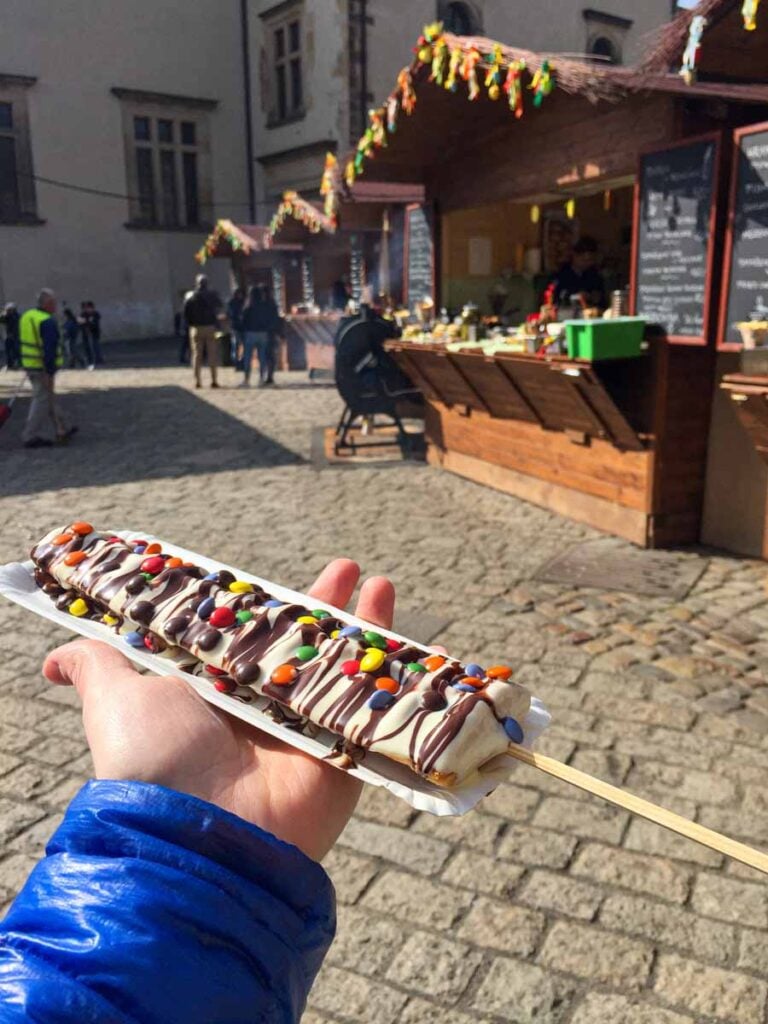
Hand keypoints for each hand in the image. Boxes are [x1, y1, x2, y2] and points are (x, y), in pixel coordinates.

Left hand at [43, 560, 394, 860]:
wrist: (197, 831)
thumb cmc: (150, 760)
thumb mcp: (115, 699)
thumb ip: (96, 667)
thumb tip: (52, 660)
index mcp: (218, 693)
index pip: (252, 637)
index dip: (269, 603)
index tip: (281, 576)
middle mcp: (263, 712)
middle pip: (305, 647)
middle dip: (328, 607)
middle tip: (348, 569)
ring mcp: (306, 734)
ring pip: (344, 670)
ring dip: (367, 626)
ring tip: (381, 585)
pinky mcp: (342, 756)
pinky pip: (376, 709)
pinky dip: (398, 676)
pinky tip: (410, 638)